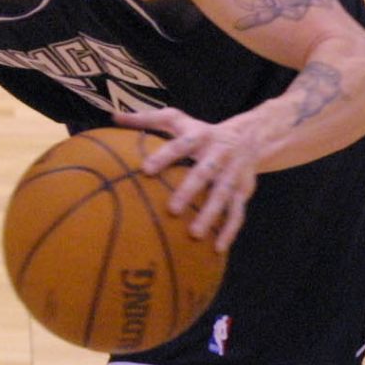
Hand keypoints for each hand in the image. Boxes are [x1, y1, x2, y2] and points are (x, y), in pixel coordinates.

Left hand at [117, 106, 261, 252]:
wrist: (250, 138)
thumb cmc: (202, 131)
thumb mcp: (177, 120)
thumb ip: (146, 119)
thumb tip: (114, 116)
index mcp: (200, 136)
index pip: (181, 145)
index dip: (164, 157)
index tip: (145, 170)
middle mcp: (219, 154)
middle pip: (204, 172)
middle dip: (190, 190)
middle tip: (171, 209)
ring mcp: (234, 174)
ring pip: (223, 196)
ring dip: (210, 215)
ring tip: (194, 234)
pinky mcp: (244, 191)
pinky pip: (238, 212)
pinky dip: (229, 231)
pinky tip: (218, 248)